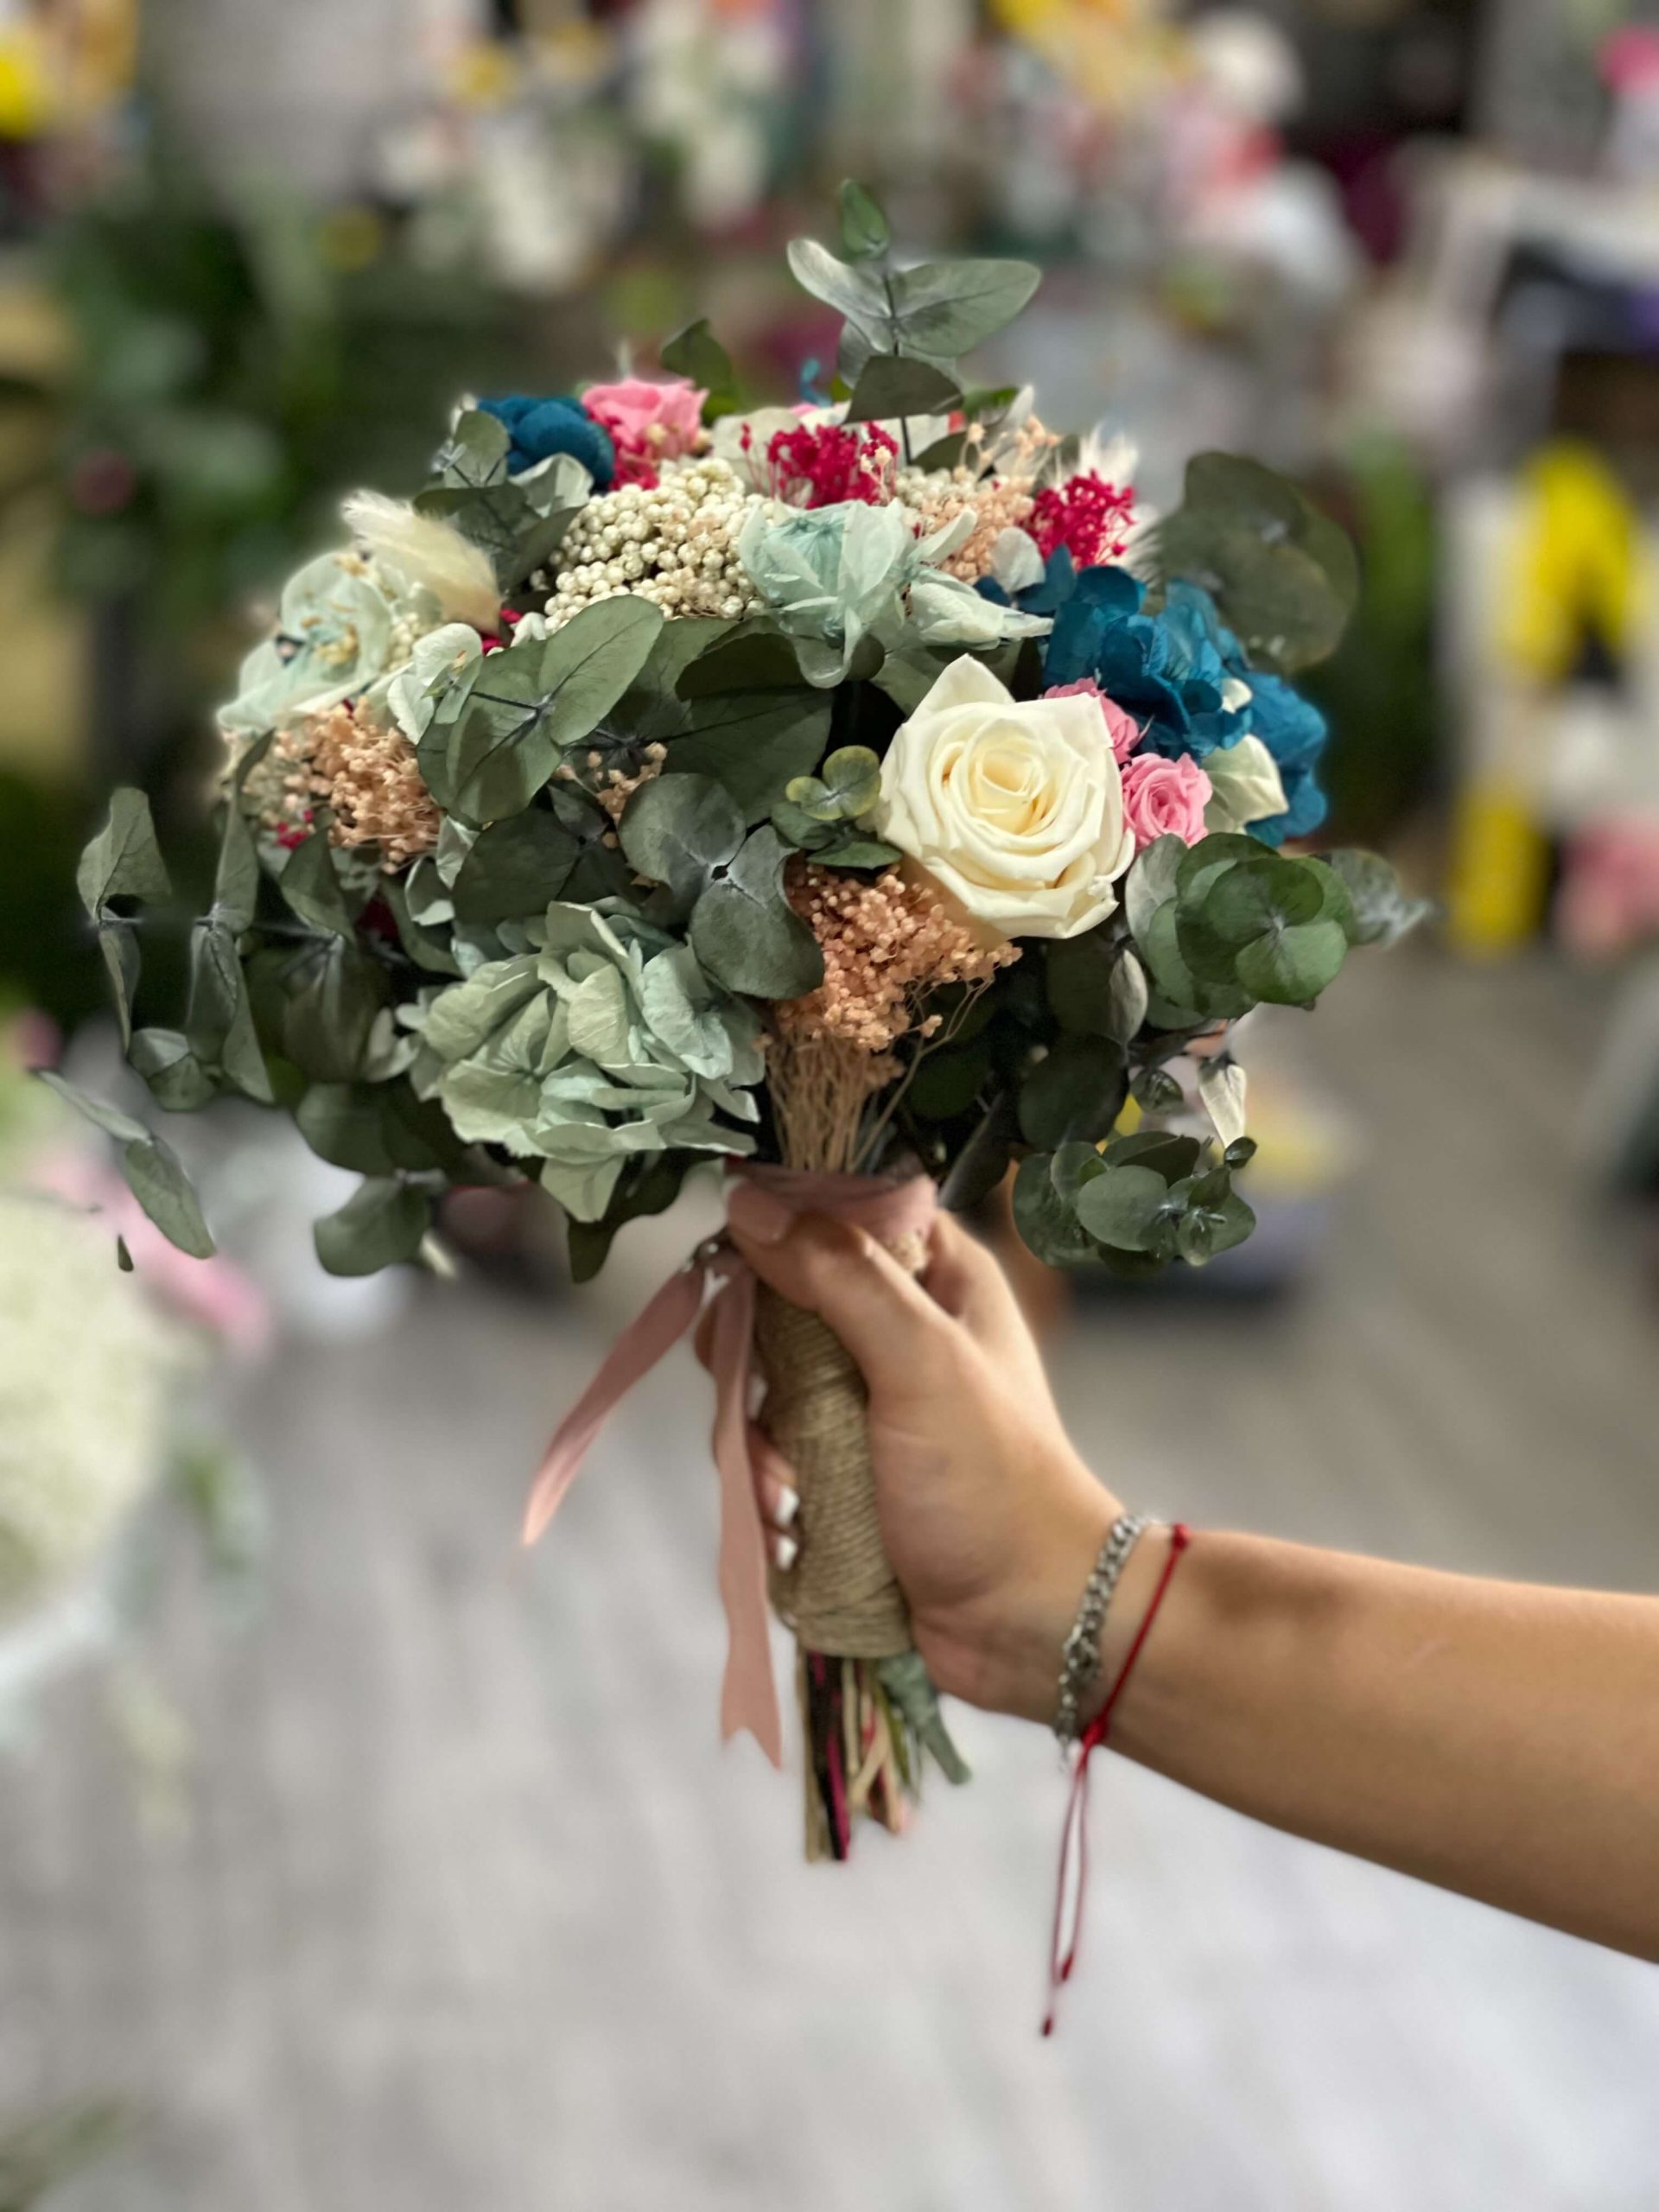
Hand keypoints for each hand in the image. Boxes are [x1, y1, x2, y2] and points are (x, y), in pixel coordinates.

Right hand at [716, 1188, 1126, 1724]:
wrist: (1029, 1624)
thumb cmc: (992, 1483)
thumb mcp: (920, 1361)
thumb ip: (838, 1276)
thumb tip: (750, 1201)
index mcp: (939, 1274)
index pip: (841, 1207)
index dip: (784, 1225)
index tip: (741, 1260)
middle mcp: (902, 1324)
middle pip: (785, 1294)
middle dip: (757, 1350)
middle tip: (760, 1390)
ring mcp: (869, 1399)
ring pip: (768, 1375)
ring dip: (760, 1428)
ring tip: (789, 1480)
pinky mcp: (845, 1465)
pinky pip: (775, 1444)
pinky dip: (768, 1477)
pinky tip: (787, 1512)